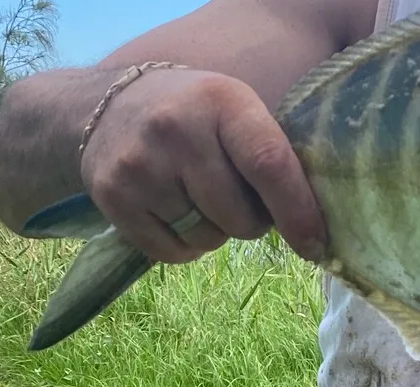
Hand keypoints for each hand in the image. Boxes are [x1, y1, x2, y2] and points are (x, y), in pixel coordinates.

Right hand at [79, 68, 326, 264]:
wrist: (103, 109)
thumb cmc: (191, 115)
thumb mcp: (233, 111)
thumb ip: (272, 156)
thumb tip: (313, 229)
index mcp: (221, 101)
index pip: (270, 165)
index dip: (298, 213)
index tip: (316, 245)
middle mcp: (176, 129)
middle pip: (240, 218)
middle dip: (250, 222)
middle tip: (233, 198)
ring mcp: (140, 165)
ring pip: (207, 240)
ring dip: (214, 233)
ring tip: (197, 198)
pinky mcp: (114, 198)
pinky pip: (172, 253)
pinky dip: (184, 246)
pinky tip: (173, 213)